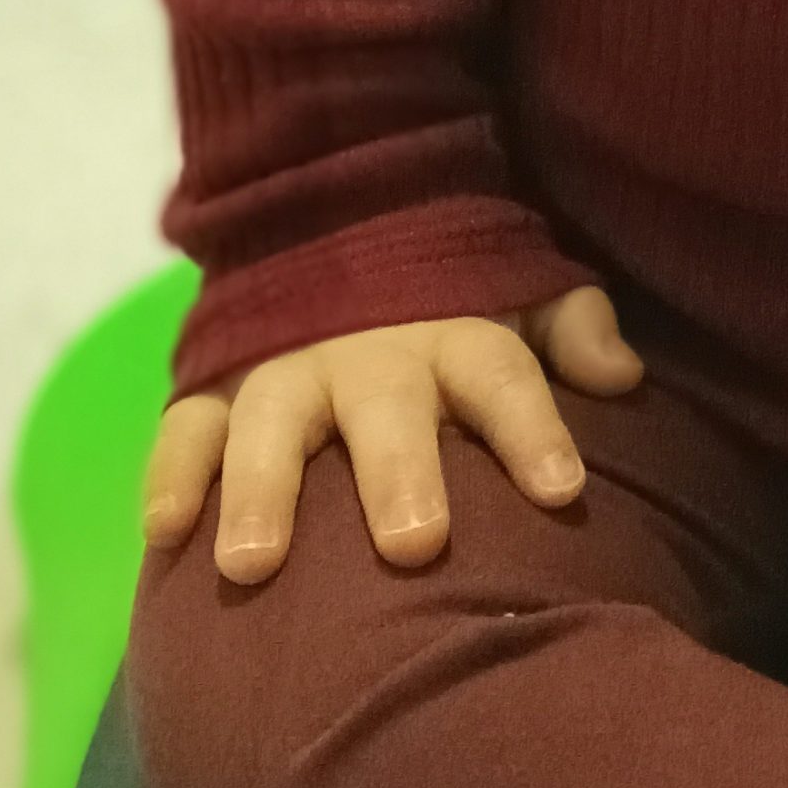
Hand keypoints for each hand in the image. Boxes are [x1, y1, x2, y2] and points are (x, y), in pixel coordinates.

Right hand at [138, 288, 644, 585]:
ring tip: (252, 565)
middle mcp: (368, 354)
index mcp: (453, 335)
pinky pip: (184, 427)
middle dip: (400, 472)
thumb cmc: (452, 300)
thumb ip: (572, 327)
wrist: (332, 222)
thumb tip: (624, 374)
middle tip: (416, 546)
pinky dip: (170, 474)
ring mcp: (284, 370)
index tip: (563, 490)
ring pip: (268, 423)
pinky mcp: (214, 385)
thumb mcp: (523, 292)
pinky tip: (164, 533)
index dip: (532, 429)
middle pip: (387, 408)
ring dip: (260, 488)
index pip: (502, 378)